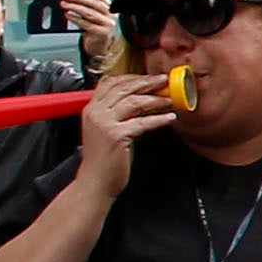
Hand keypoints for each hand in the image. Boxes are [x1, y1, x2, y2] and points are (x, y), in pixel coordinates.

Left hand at [58, 0, 115, 71]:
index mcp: (109, 6)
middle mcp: (111, 14)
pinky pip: (87, 24)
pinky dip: (76, 19)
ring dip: (75, 7)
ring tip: (65, 5)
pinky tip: (68, 15)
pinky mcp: (103, 33)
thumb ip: (85, 4)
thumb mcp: (92, 14)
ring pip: (90, 13)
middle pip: (94, 3)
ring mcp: (108, 24)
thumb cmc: (94, 27)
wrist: (99, 45)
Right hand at [72, 69, 181, 198]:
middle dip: (146, 82)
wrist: (94, 183)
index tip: (148, 78)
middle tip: (163, 80)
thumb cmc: (102, 160)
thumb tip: (141, 102)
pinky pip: (143, 122)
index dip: (131, 78)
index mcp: (91, 109)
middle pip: (123, 88)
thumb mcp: (104, 130)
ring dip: (156, 99)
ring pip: (134, 102)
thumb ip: (116, 114)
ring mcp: (105, 124)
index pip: (110, 83)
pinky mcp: (116, 136)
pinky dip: (159, 119)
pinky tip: (170, 118)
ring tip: (169, 100)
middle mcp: (96, 113)